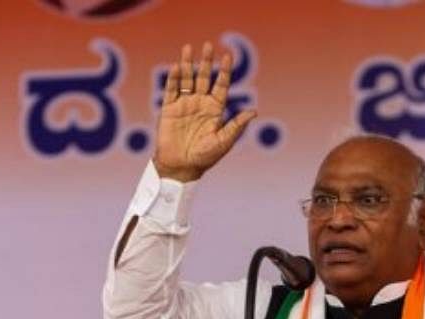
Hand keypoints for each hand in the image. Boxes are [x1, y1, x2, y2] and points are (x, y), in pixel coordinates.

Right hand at [153, 42, 257, 182]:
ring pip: (187, 79)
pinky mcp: (169, 109)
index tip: (228, 56)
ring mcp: (184, 105)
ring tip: (188, 48)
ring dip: (187, 64)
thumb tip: (254, 112)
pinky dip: (174, 79)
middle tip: (208, 45)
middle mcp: (200, 104)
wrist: (181, 167)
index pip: (221, 85)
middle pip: (204, 77)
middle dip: (206, 62)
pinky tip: (176, 67)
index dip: (224, 71)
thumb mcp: (224, 141)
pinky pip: (172, 90)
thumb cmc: (204, 157)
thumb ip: (237, 125)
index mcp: (215, 110)